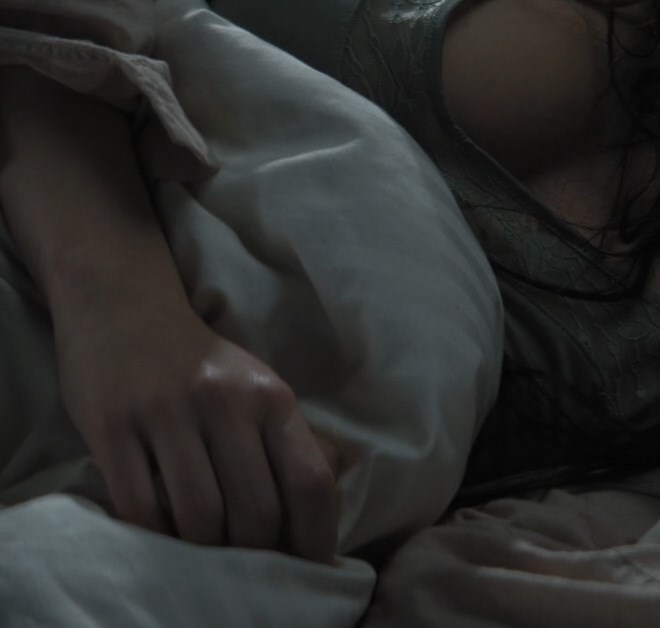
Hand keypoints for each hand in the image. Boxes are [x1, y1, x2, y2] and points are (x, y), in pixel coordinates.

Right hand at [57, 310, 340, 561]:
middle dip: (257, 553)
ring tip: (208, 555)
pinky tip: (164, 537)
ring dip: (205, 549)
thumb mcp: (261, 389)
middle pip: (256, 510)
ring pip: (199, 515)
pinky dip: (156, 535)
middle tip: (250, 567)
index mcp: (272, 398)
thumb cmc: (203, 366)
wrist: (123, 309)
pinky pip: (140, 505)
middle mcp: (225, 403)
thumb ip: (293, 439)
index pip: (310, 482)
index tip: (311, 567)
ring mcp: (165, 414)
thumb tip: (331, 493)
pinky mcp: (112, 427)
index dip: (316, 537)